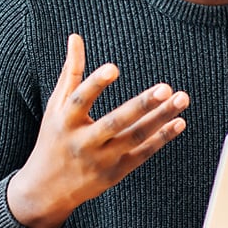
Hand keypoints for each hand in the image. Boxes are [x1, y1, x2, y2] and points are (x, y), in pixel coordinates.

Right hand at [7, 33, 187, 227]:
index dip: (95, 83)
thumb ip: (71, 72)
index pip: (80, 100)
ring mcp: (101, 160)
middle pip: (115, 123)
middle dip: (141, 105)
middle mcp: (83, 142)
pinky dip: (161, 138)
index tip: (114, 67)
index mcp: (65, 121)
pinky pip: (143, 153)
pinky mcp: (116, 172)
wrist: (46, 189)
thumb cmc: (54, 138)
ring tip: (181, 98)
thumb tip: (75, 37)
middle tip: (166, 87)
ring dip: (160, 119)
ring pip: (134, 138)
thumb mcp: (56, 106)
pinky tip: (179, 122)